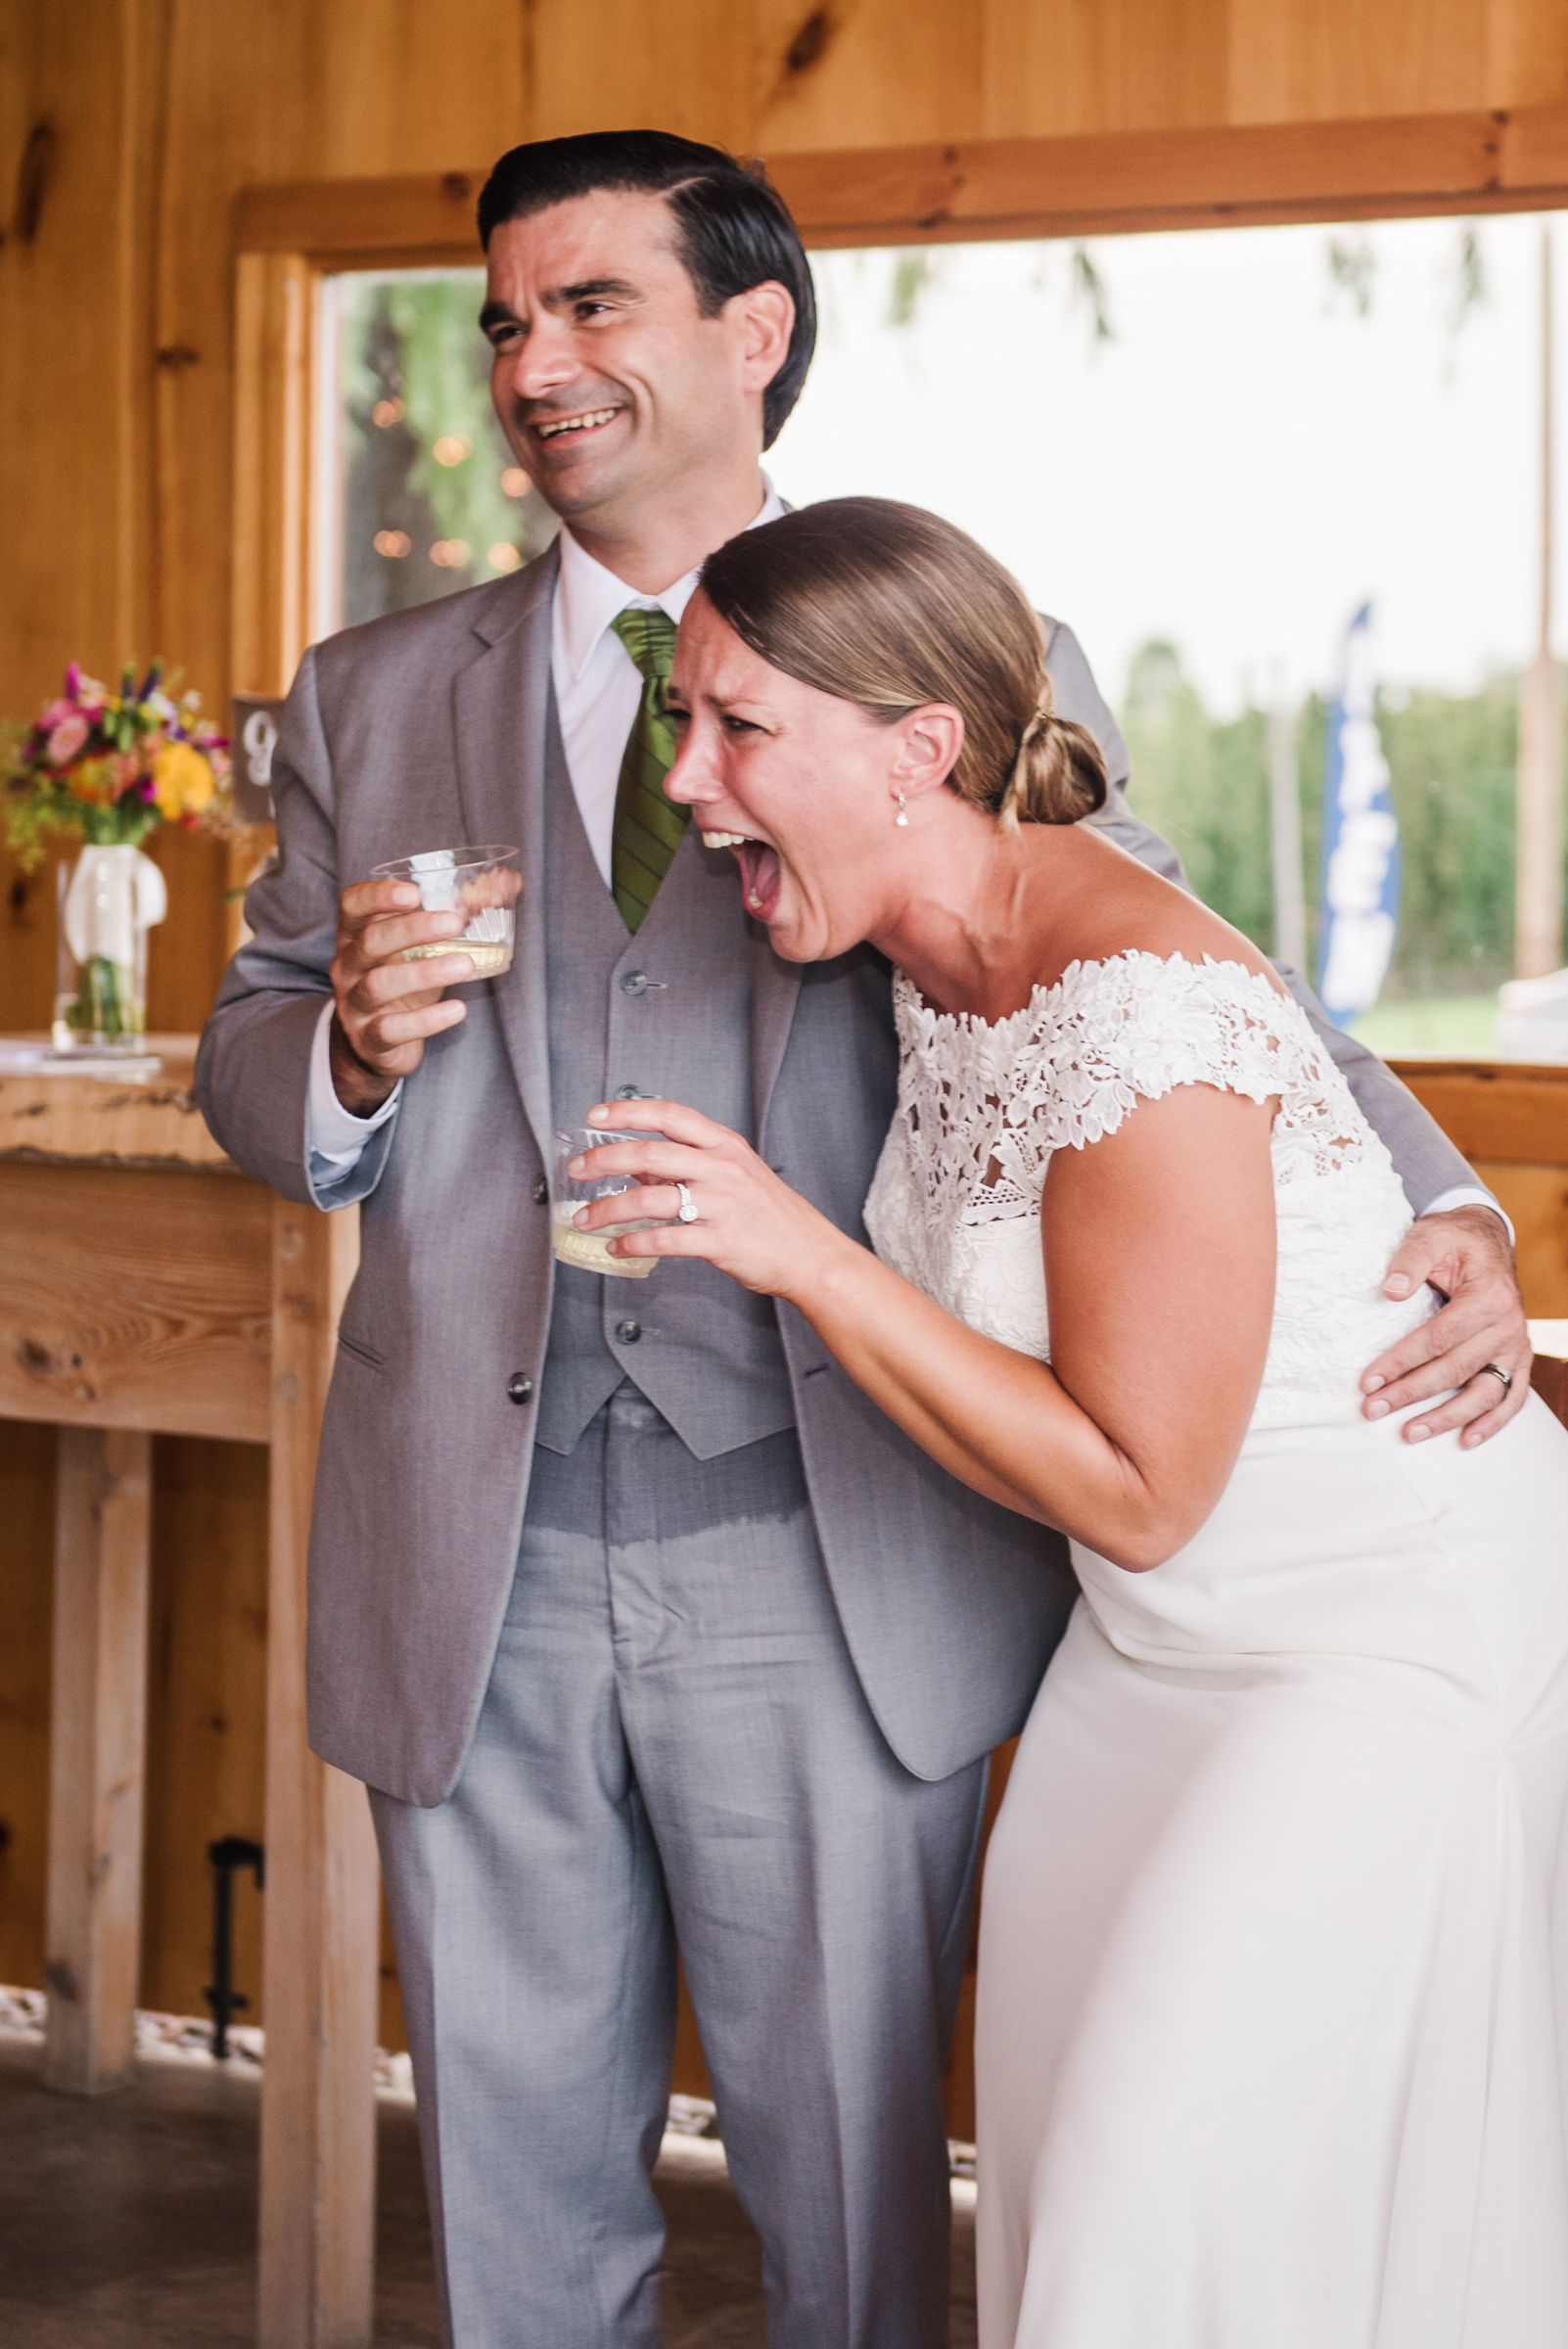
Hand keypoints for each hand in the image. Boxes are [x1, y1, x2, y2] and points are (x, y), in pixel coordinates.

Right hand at [328, 879, 475, 1114]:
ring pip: (380, 984)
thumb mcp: (422, 950)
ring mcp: (354, 1004)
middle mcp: (348, 966)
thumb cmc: (403, 982)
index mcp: (356, 936)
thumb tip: (510, 882)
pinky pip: (392, 1029)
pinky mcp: (369, 1039)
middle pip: (370, 940)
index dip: (379, 894)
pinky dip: (427, 1020)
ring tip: (465, 965)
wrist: (374, 1046)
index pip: (353, 904)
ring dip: (425, 973)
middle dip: (412, 929)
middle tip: (456, 923)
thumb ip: (460, 915)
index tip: (416, 892)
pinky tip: (458, 1010)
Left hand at [569, 1099, 852, 1296]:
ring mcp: (722, 1204)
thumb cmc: (772, 1216)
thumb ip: (688, 1165)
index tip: (595, 1114)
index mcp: (725, 1145)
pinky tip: (617, 1245)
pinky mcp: (720, 1241)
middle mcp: (722, 1168)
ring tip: (586, 1218)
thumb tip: (638, 1165)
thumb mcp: (735, 1175)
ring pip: (649, 1198)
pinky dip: (632, 1242)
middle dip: (604, 1159)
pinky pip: (663, 1239)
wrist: (811, 1255)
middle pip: (650, 1152)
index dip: (628, 1111)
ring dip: (608, 1208)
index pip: (669, 1114)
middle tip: (577, 1169)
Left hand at [1361, 1205, 1530, 1447]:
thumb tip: (1389, 1291)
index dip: (1401, 1362)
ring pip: (1485, 1392)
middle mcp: (1508, 1325)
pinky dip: (1492, 1422)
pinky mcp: (1517, 1358)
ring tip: (1410, 1432)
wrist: (1484, 1239)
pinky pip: (1512, 1397)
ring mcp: (1516, 1345)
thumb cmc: (1453, 1240)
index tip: (1369, 1381)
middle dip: (1411, 1393)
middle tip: (1373, 1409)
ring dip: (1448, 1417)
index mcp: (1488, 1296)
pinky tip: (1466, 1439)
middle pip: (1456, 1369)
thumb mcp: (1429, 1236)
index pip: (1438, 1338)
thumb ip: (1409, 1261)